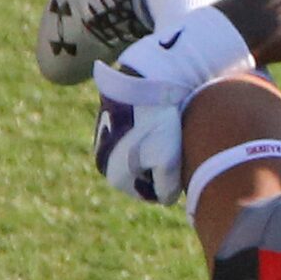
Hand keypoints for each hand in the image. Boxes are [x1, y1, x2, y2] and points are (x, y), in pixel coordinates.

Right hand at [91, 58, 188, 204]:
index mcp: (116, 177)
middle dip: (160, 167)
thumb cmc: (158, 122)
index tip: (177, 160)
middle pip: (144, 176)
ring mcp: (103, 142)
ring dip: (154, 150)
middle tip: (173, 145)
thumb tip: (165, 199)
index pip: (150, 194)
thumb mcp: (168, 160)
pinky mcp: (108, 123)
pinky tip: (157, 120)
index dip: (170, 183)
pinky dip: (147, 134)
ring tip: (166, 131)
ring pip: (140, 157)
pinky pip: (133, 138)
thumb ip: (167, 188)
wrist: (144, 80)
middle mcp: (103, 163)